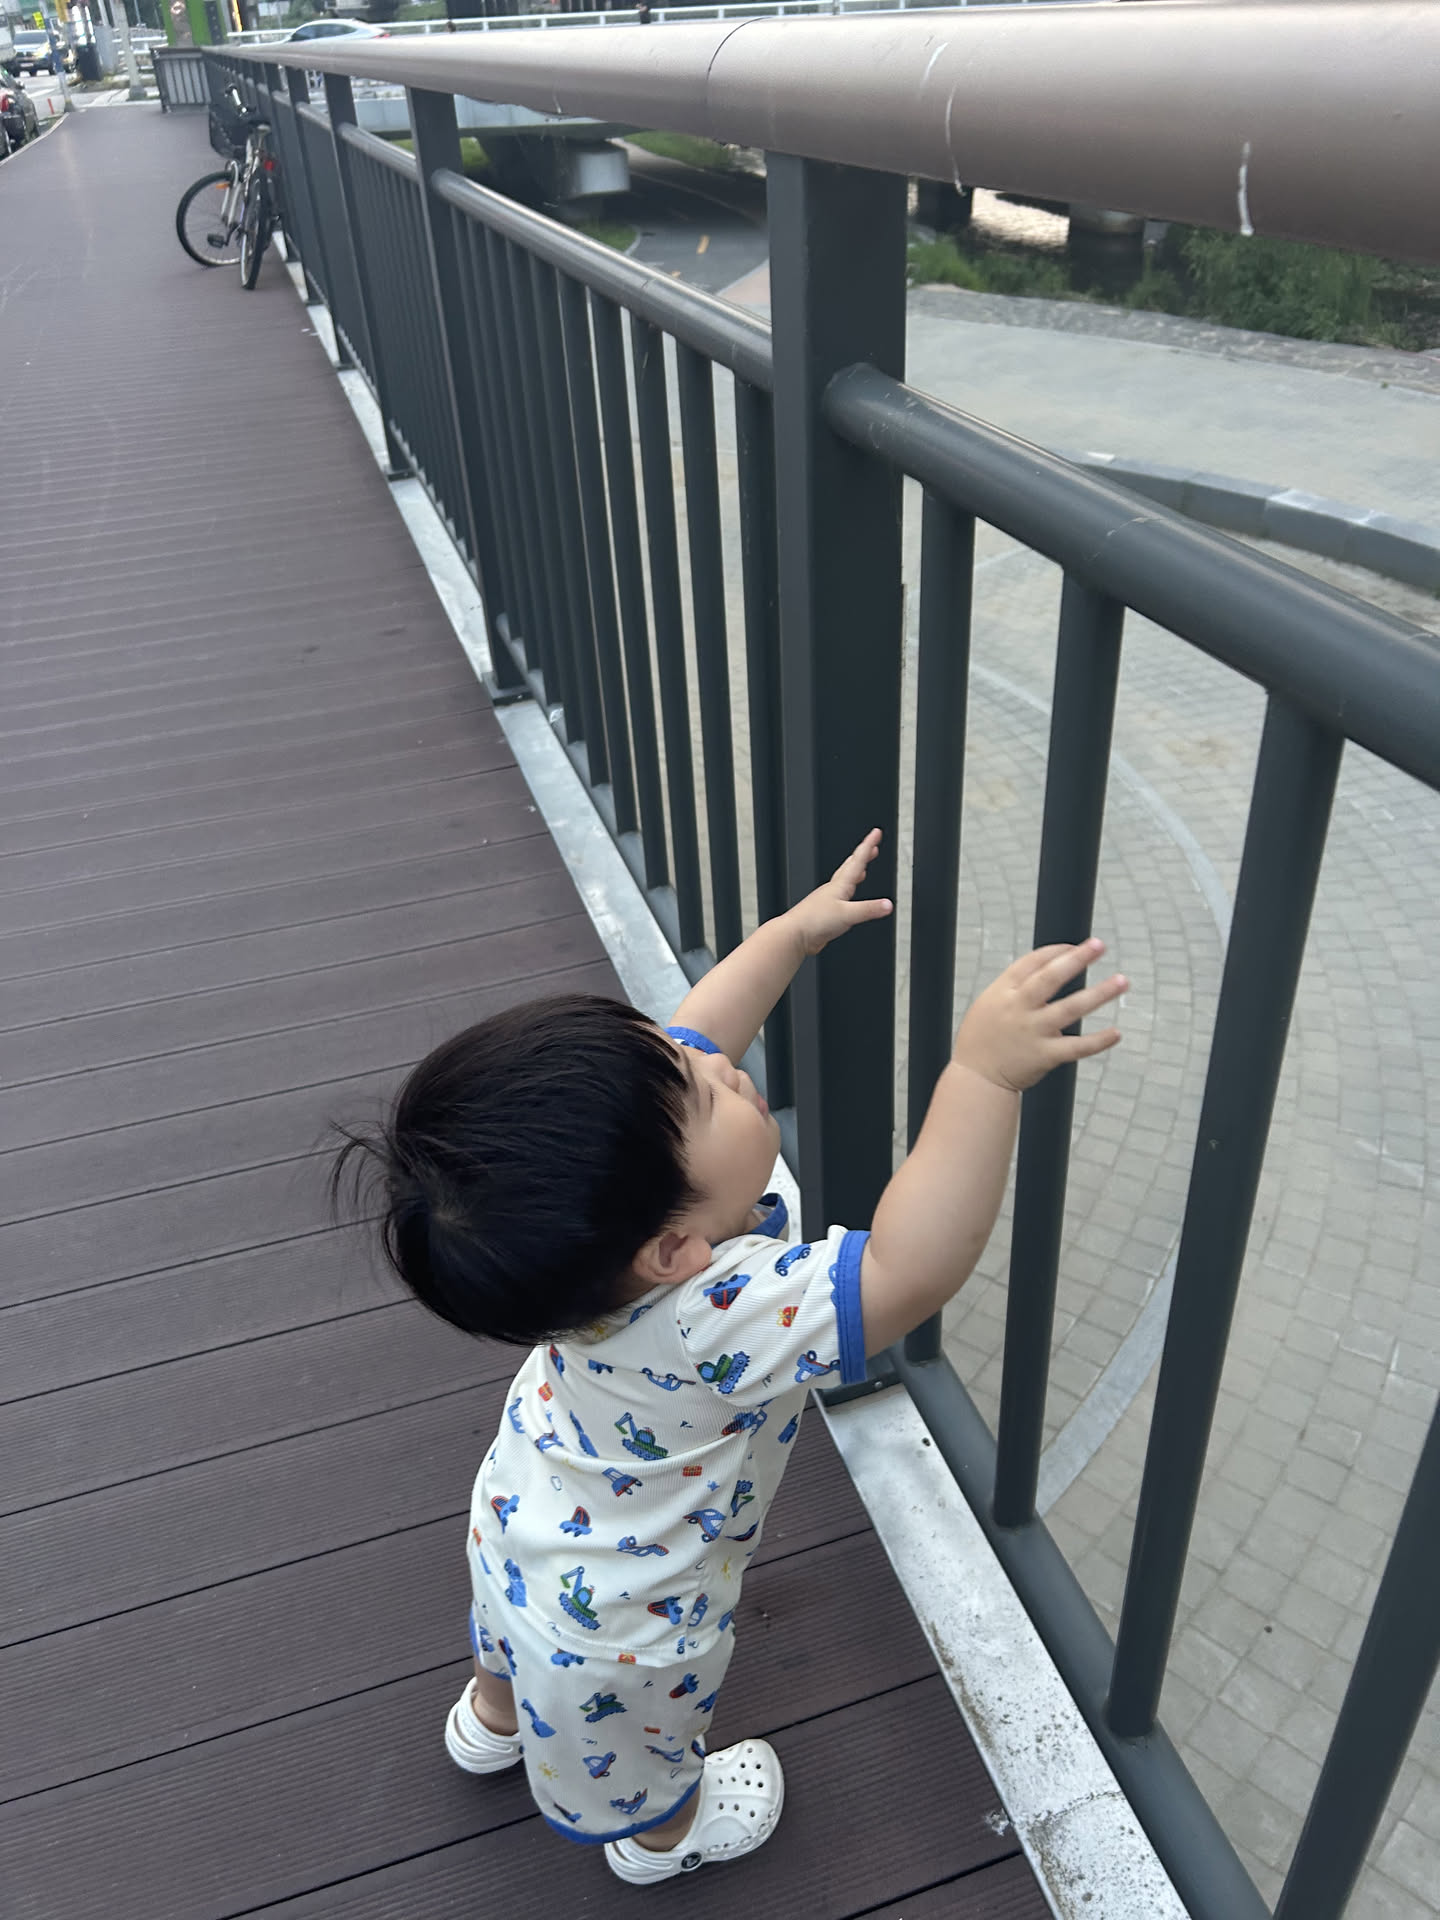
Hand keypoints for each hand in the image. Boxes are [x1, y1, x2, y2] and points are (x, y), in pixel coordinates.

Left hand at [788, 829, 893, 956]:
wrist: (794, 934)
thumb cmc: (813, 921)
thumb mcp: (848, 915)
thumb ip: (869, 909)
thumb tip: (888, 905)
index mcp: (839, 885)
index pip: (858, 860)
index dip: (868, 845)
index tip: (875, 833)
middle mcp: (833, 889)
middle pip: (850, 867)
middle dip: (862, 855)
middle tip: (871, 846)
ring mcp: (828, 899)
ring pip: (844, 880)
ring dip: (854, 872)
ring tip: (862, 869)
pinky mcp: (825, 912)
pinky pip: (840, 897)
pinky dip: (847, 892)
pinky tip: (847, 899)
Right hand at [953, 939, 1125, 1091]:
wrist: (975, 1079)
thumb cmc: (983, 1039)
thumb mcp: (990, 1003)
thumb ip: (1017, 988)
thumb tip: (1050, 968)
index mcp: (1003, 991)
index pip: (1032, 962)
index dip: (1057, 951)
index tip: (1077, 946)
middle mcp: (1018, 1008)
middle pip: (1050, 977)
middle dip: (1077, 959)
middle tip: (1099, 945)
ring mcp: (1033, 1031)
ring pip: (1071, 1008)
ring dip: (1099, 993)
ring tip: (1121, 981)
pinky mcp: (1044, 1055)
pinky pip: (1076, 1047)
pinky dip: (1098, 1041)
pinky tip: (1116, 1033)